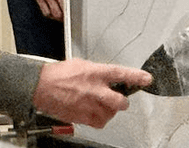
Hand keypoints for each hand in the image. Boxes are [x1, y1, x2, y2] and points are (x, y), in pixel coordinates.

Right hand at [32, 58, 151, 127]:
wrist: (41, 86)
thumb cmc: (59, 74)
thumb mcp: (83, 65)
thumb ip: (99, 72)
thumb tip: (109, 76)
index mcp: (96, 73)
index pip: (122, 74)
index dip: (137, 77)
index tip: (147, 79)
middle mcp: (95, 90)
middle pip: (120, 101)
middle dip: (123, 102)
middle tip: (121, 100)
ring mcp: (89, 105)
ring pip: (110, 114)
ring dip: (110, 111)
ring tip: (101, 105)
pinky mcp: (82, 116)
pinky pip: (99, 123)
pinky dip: (100, 119)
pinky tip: (94, 112)